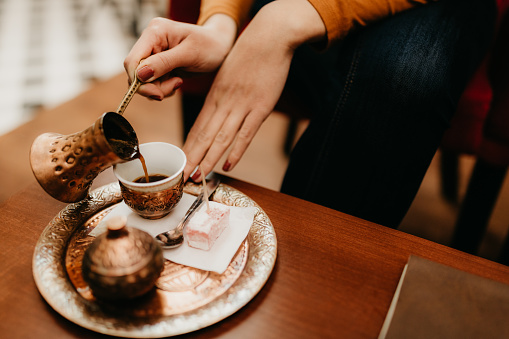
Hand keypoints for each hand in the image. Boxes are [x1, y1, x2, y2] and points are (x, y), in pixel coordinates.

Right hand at [123, 14, 236, 99]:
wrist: (221, 47)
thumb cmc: (210, 46)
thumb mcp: (189, 54)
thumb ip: (164, 63)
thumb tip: (140, 75)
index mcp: (155, 32)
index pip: (133, 60)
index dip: (139, 80)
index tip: (158, 93)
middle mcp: (150, 42)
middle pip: (136, 73)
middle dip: (152, 86)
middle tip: (175, 86)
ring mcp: (153, 54)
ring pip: (143, 81)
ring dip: (160, 88)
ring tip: (179, 82)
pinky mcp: (158, 65)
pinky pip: (152, 83)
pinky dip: (163, 88)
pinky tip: (177, 82)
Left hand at [183, 0, 325, 180]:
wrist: (267, 38)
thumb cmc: (248, 57)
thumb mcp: (227, 76)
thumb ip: (221, 96)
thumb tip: (216, 114)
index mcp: (214, 96)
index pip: (197, 127)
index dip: (189, 147)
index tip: (180, 161)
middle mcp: (223, 103)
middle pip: (204, 136)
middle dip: (192, 158)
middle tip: (182, 177)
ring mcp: (241, 106)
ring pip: (221, 138)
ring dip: (208, 159)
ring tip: (198, 176)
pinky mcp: (260, 108)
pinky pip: (245, 134)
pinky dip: (235, 151)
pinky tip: (227, 165)